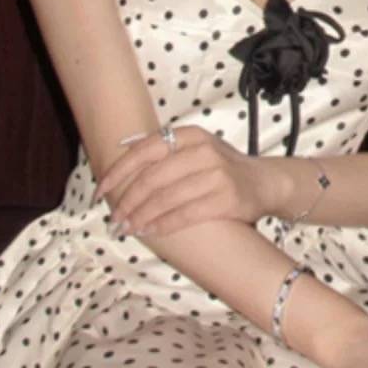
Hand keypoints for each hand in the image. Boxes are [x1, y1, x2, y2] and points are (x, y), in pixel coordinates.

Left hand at [98, 126, 275, 237]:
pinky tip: (150, 231)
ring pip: (165, 199)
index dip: (118, 172)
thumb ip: (165, 152)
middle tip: (114, 218)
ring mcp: (217, 175)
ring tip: (128, 228)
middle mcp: (203, 151)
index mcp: (190, 135)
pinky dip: (163, 225)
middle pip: (152, 178)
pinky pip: (185, 215)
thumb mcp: (196, 149)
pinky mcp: (226, 200)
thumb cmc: (222, 168)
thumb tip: (119, 160)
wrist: (265, 183)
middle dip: (128, 201)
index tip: (101, 191)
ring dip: (141, 216)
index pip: (144, 151)